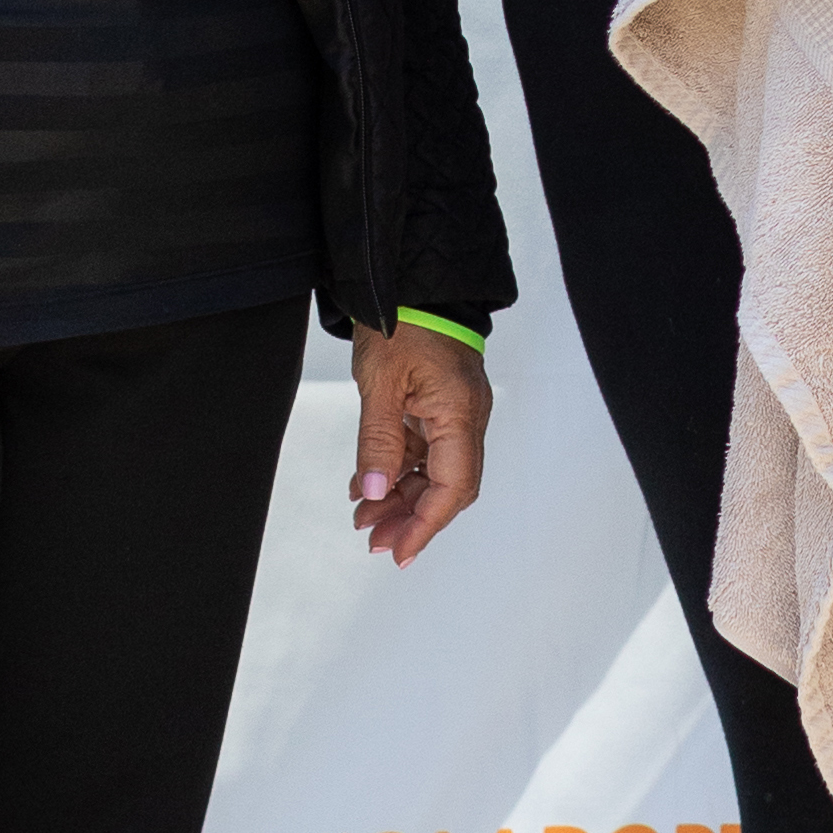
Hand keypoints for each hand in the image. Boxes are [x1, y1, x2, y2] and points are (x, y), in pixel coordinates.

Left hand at [349, 323, 489, 564]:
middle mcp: (467, 416)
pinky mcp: (442, 403)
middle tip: (374, 541)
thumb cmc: (402, 319)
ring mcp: (456, 410)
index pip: (452, 487)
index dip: (426, 525)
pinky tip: (369, 482)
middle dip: (412, 518)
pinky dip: (399, 469)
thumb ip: (378, 442)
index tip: (399, 552)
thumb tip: (376, 491)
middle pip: (449, 486)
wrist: (415, 279)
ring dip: (402, 496)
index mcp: (459, 413)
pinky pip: (426, 448)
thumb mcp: (380, 384)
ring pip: (435, 471)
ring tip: (364, 515)